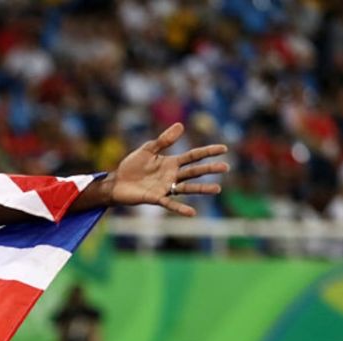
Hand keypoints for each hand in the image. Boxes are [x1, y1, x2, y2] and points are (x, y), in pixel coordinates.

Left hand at [110, 123, 228, 216]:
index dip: (207, 152)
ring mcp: (165, 187)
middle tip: (226, 167)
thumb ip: (163, 140)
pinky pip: (170, 203)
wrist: (117, 182)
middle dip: (209, 169)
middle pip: (194, 171)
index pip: (193, 156)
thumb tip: (180, 125)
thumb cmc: (132, 166)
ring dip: (202, 189)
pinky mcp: (155, 198)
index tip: (224, 148)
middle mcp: (172, 175)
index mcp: (171, 162)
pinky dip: (180, 208)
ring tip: (217, 189)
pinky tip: (192, 212)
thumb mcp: (147, 150)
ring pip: (187, 188)